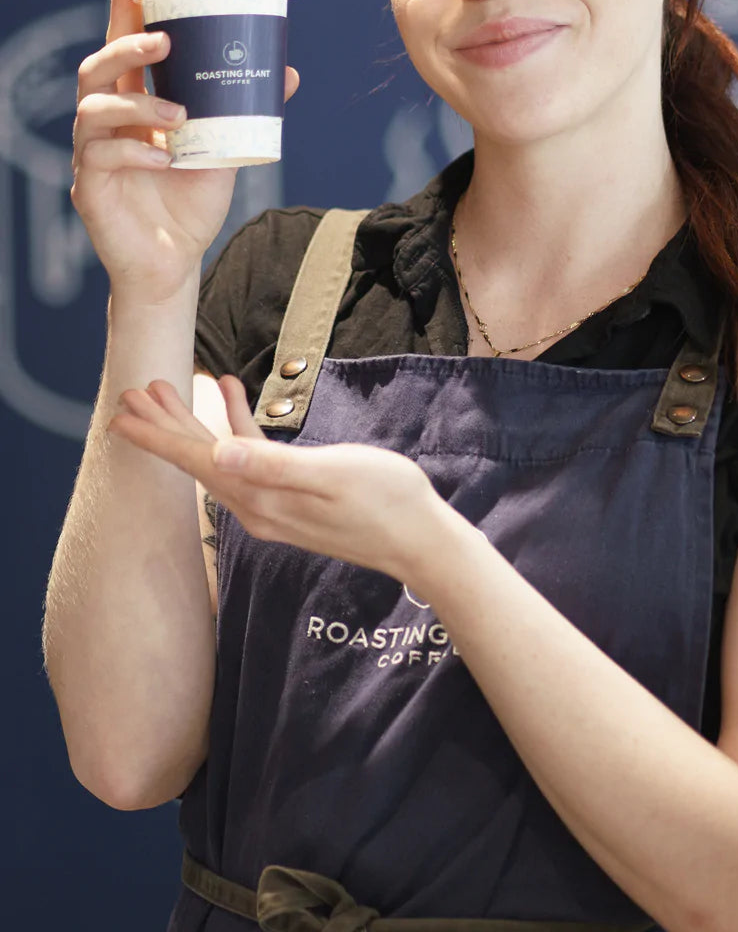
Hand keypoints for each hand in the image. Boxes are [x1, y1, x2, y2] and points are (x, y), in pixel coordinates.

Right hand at [71, 0, 300, 304]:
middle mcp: (106, 119)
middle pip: (97, 65)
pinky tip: (165, 159)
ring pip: (93, 107)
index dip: (126, 3)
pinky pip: (101, 155)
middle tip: (165, 42)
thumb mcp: (226, 148)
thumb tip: (287, 72)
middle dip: (127, 45)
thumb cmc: (192, 201)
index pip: (122, 42)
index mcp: (135, 101)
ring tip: (179, 116)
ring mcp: (92, 151)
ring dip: (138, 103)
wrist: (176, 260)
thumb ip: (246, 111)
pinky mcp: (89, 186)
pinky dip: (135, 152)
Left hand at [107, 375, 446, 583]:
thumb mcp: (334, 474)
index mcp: (262, 498)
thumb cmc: (387, 502)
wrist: (421, 540)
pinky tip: (232, 396)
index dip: (158, 435)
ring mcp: (274, 505)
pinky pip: (251, 459)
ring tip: (167, 390)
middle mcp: (258, 507)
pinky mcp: (292, 498)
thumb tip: (219, 455)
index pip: (197, 462)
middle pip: (198, 461)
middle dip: (164, 426)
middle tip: (131, 392)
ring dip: (193, 424)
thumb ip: (275, 465)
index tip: (123, 411)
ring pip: (218, 459)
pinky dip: (236, 427)